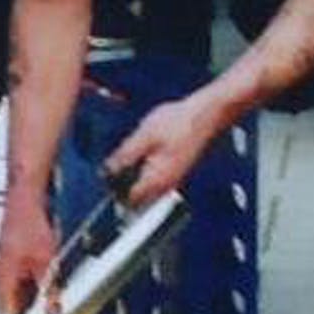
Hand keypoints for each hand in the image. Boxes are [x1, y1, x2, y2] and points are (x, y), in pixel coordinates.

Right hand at [0, 194, 58, 313]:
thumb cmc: (29, 224)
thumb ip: (50, 290)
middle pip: (10, 311)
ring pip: (16, 300)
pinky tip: (44, 298)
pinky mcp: (13, 266)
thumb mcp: (47, 261)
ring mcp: (6, 272)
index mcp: (4, 280)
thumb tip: (53, 311)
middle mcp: (1, 278)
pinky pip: (20, 288)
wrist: (25, 200)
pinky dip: (31, 296)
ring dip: (29, 310)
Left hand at [108, 85, 236, 205]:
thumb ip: (124, 156)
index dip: (114, 191)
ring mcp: (174, 178)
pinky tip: (145, 155)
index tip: (105, 179)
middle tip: (113, 170)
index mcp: (156, 180)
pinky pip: (158, 179)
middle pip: (139, 198)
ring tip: (127, 161)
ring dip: (135, 179)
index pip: (129, 200)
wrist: (208, 113)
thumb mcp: (144, 136)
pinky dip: (147, 171)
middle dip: (124, 187)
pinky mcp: (178, 170)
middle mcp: (167, 185)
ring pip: (149, 189)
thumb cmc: (181, 122)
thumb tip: (107, 170)